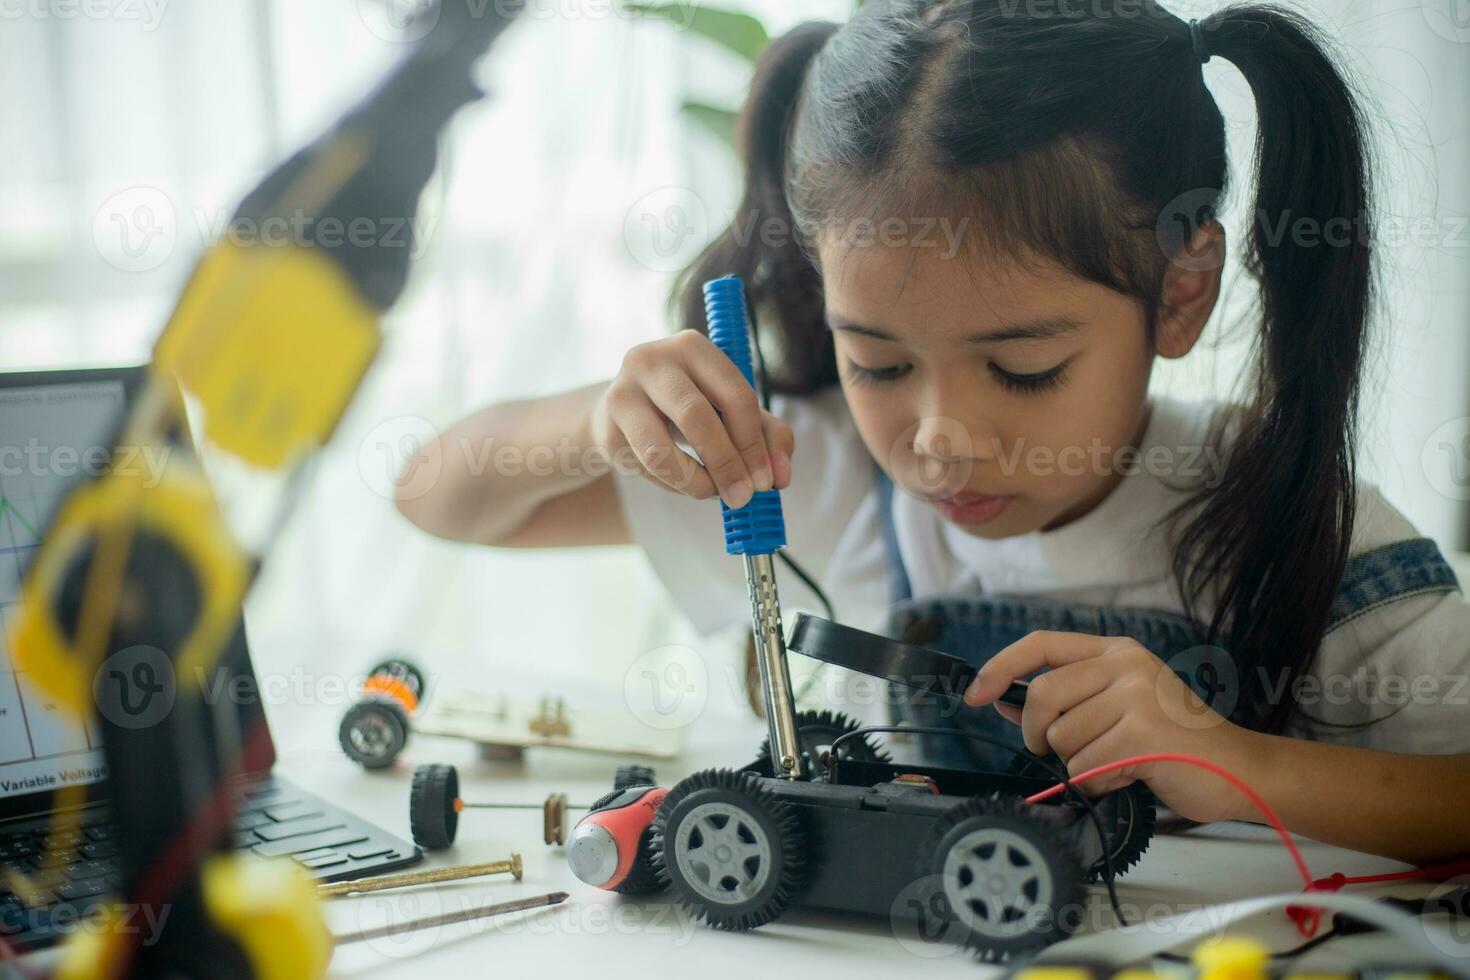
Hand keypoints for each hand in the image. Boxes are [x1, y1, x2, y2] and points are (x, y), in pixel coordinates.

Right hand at [589, 331, 793, 507]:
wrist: (620, 415)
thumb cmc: (687, 410)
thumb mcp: (733, 414)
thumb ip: (768, 437)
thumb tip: (781, 476)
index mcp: (694, 348)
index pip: (736, 395)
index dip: (754, 444)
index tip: (766, 482)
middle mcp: (654, 360)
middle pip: (697, 418)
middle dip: (726, 465)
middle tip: (743, 497)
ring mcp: (623, 391)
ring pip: (661, 451)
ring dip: (696, 482)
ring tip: (713, 493)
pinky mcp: (606, 426)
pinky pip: (645, 468)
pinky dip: (672, 484)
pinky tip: (683, 482)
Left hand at [963, 631, 1258, 823]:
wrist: (1239, 768)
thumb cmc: (1175, 741)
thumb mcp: (1118, 706)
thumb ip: (1065, 700)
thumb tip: (1000, 701)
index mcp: (1116, 651)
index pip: (1041, 644)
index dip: (1000, 667)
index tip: (975, 693)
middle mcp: (1126, 665)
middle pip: (1043, 696)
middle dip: (1039, 734)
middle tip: (1060, 751)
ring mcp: (1136, 696)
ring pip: (1063, 738)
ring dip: (1082, 765)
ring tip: (1120, 762)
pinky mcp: (1141, 733)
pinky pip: (1086, 767)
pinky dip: (1100, 783)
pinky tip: (1132, 775)